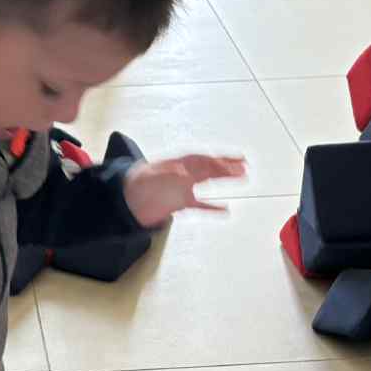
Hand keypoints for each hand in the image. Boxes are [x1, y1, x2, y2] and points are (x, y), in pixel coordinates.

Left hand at [123, 154, 246, 226]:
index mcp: (180, 164)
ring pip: (208, 184)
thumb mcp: (164, 176)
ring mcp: (180, 189)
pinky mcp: (176, 205)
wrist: (125, 202)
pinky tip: (225, 211)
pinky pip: (199, 206)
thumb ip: (186, 171)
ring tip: (242, 179)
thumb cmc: (141, 186)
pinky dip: (213, 208)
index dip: (224, 160)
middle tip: (246, 165)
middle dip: (228, 166)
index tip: (241, 161)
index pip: (207, 160)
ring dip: (224, 181)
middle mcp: (183, 174)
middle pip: (210, 168)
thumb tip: (206, 168)